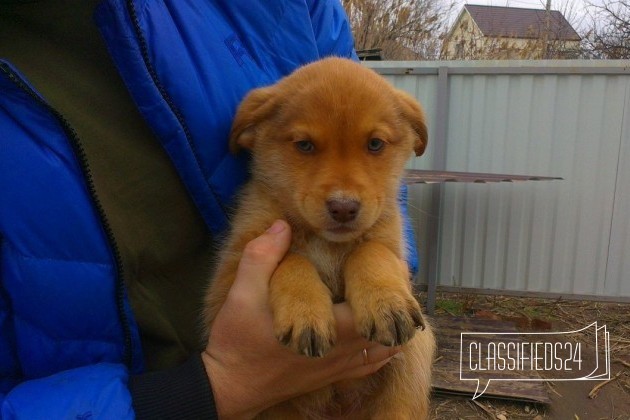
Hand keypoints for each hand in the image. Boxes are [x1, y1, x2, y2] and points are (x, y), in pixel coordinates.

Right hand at [201, 220, 399, 418]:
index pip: (370, 313)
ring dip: (389, 330)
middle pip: (383, 334)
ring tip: (394, 306)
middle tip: (398, 282)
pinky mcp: (328, 380)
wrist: (228, 387)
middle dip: (392, 309)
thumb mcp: (242, 293)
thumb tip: (283, 225)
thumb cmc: (236, 341)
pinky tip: (382, 341)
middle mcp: (336, 354)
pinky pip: (367, 368)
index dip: (388, 291)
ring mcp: (334, 370)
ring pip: (379, 353)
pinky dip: (380, 353)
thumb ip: (262, 257)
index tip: (396, 268)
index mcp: (323, 331)